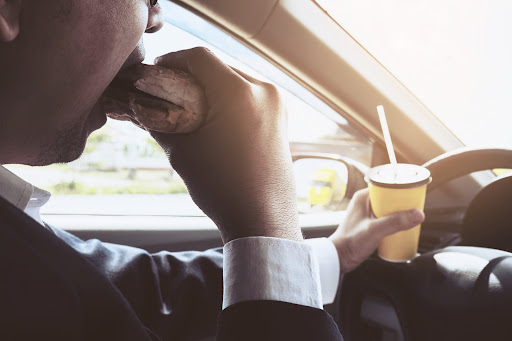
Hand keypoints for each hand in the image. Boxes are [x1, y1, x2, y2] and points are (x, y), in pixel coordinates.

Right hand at [150, 47, 301, 242]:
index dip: (171, 62)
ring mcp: (277, 105)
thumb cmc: (222, 188)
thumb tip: (143, 107)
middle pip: (218, 67)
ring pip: (234, 81)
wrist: (262, 220)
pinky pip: (249, 97)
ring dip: (209, 89)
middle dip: (189, 77)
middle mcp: (264, 91)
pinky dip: (228, 101)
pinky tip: (212, 120)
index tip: (154, 75)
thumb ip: (160, 121)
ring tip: (188, 110)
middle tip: (166, 94)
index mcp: (239, 93)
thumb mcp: (182, 152)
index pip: (199, 58)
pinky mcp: (281, 119)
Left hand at [329, 189, 424, 272]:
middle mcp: (365, 202)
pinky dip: (395, 222)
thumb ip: (395, 222)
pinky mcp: (370, 224)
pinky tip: (403, 228)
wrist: (339, 258)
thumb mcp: (374, 230)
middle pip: (391, 198)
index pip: (387, 185)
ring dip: (401, 214)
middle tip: (416, 210)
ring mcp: (368, 214)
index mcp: (364, 196)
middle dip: (404, 204)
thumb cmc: (350, 242)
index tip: (415, 195)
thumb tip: (418, 214)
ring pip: (390, 209)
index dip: (401, 189)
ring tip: (413, 220)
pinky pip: (387, 218)